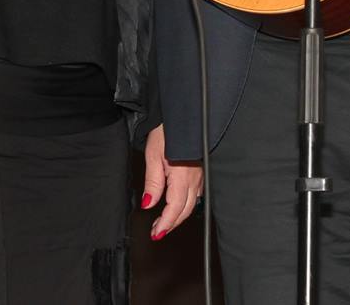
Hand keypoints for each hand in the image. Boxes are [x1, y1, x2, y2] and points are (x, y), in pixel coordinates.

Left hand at [141, 124, 203, 240]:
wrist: (181, 115)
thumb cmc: (166, 131)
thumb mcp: (153, 155)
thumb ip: (152, 183)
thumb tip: (148, 203)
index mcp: (182, 175)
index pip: (175, 208)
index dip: (166, 223)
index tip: (156, 233)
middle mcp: (194, 178)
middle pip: (185, 210)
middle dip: (171, 223)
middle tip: (157, 231)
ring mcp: (200, 175)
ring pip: (192, 204)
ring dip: (178, 215)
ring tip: (164, 221)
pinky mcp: (201, 172)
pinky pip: (196, 194)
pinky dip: (186, 204)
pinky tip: (177, 204)